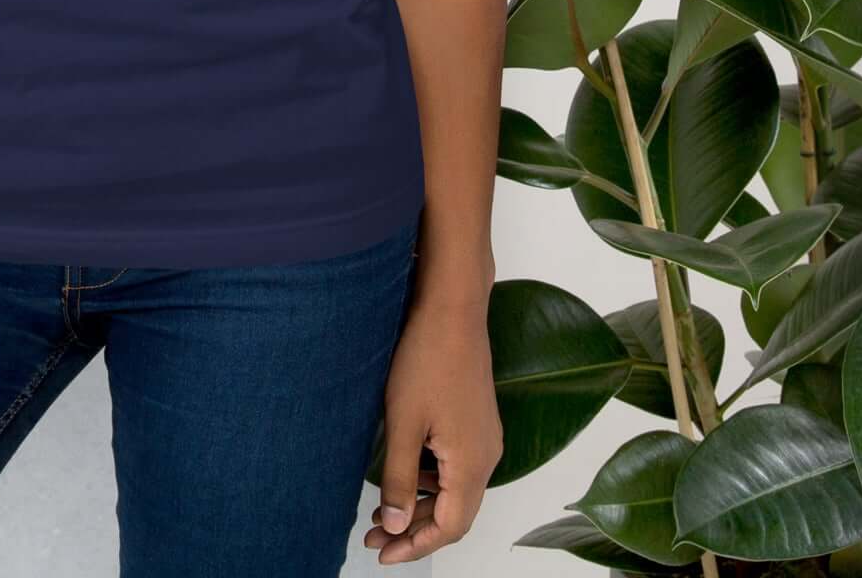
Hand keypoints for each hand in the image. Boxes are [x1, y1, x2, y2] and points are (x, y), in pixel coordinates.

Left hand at [365, 293, 501, 562]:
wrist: (452, 308)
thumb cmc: (426, 359)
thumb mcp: (403, 422)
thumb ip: (398, 478)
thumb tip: (393, 525)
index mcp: (472, 465)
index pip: (449, 528)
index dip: (415, 546)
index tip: (382, 553)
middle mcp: (487, 457)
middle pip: (454, 513)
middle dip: (414, 529)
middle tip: (374, 534)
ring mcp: (485, 437)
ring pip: (455, 490)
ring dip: (421, 503)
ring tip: (381, 507)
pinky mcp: (477, 421)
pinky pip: (457, 467)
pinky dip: (430, 479)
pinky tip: (404, 469)